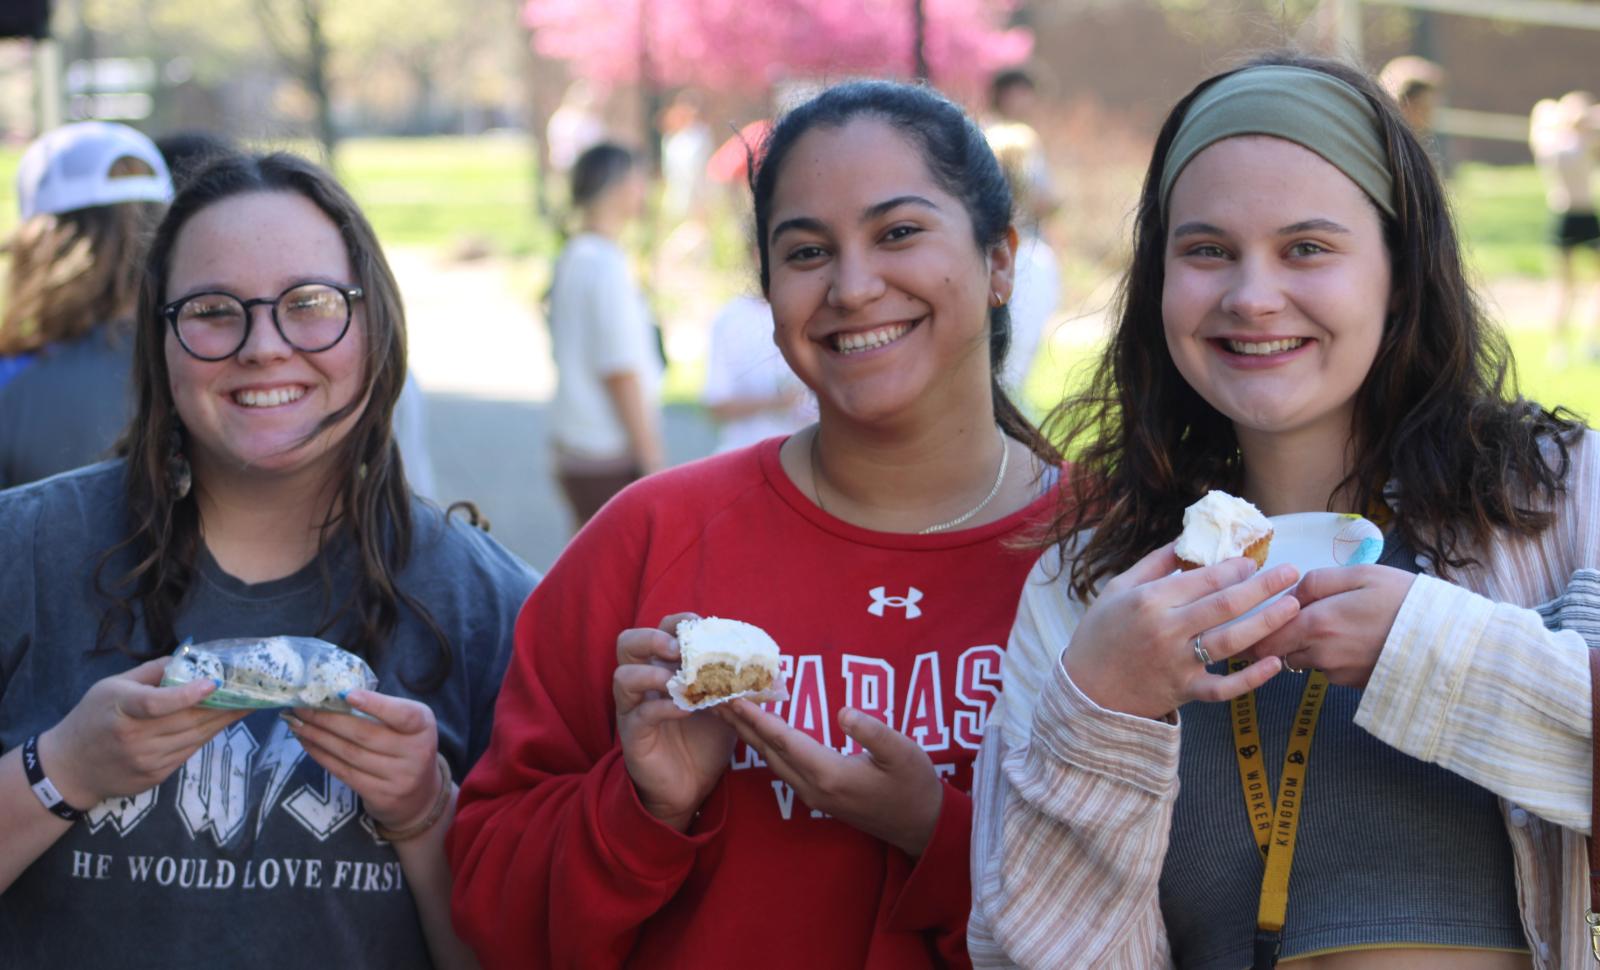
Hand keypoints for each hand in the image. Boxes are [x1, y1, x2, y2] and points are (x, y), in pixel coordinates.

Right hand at [39, 658, 249, 808]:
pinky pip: (189, 752)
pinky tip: (220, 722)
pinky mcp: (154, 776)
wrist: (70, 768)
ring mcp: (145, 760)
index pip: (156, 703)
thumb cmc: (93, 718)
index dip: (187, 694)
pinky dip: (206, 735)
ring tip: (246, 704)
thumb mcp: (111, 686)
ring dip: (223, 721)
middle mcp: (134, 738)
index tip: (215, 684)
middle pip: (188, 721)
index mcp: (121, 709)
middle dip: (225, 705)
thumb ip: (151, 672)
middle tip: (253, 691)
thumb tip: (190, 659)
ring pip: (195, 737)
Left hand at [286, 691, 441, 831]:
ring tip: (297, 724)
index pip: (402, 714)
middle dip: (327, 719)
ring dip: (318, 737)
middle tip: (301, 707)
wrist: (420, 795)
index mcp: (423, 727)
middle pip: (364, 734)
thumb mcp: (408, 726)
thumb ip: (384, 711)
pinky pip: (344, 772)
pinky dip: (322, 756)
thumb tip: (336, 696)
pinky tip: (308, 744)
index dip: (376, 705)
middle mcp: (416, 753)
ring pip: (349, 753)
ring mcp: (399, 777)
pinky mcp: (381, 795)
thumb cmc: (407, 748)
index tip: (347, 695)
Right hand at [614, 613, 734, 832]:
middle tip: (678, 649)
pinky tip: (685, 710)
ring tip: (677, 681)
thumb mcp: (728, 706)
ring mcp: (633, 708)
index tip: (698, 625)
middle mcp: (643, 683)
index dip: (676, 622)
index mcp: (663, 668)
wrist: (691, 786)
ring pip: (623, 677)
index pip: (659, 631)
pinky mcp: (634, 735)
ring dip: (651, 673)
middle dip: (651, 638)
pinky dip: (663, 708)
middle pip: (627, 643)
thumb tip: (772, 669)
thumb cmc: (705, 740)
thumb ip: (741, 685)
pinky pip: (640, 714)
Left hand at [717, 700, 941, 857]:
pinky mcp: (819, 796)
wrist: (921, 825)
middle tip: (714, 699)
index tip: (732, 697)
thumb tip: (844, 712)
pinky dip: (767, 747)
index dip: (757, 717)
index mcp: (830, 774)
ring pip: (772, 762)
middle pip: (768, 751)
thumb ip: (873, 732)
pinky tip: (761, 734)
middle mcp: (814, 787)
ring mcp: (814, 795)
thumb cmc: (915, 785)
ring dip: (750, 736)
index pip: (784, 740)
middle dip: (740, 724)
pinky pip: (783, 768)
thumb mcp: (903, 752)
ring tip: (730, 712)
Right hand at [1064, 543, 1301, 719]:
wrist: (1086, 691)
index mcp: (1149, 601)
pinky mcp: (1186, 692)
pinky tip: (1276, 663)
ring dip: (1267, 622)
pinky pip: (1225, 688)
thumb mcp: (1117, 589)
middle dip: (1263, 587)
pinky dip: (1252, 678)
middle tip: (1290, 573)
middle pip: (1225, 605)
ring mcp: (1178, 664)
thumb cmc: (1100, 634)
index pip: (1203, 580)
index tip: (1253, 561)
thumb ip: (1153, 564)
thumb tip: (1187, 539)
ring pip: (1232, 641)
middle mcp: (1167, 631)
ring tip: (1293, 606)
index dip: (1234, 568)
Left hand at [1247, 565, 1416, 687]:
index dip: (1253, 631)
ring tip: (1333, 626)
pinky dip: (1330, 657)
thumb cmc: (1404, 600)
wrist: (1448, 642)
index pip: (1264, 637)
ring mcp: (1337, 673)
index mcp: (1317, 623)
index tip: (1250, 622)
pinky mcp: (1353, 685)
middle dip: (1274, 640)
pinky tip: (1354, 641)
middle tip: (1282, 623)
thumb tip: (1288, 594)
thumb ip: (1317, 582)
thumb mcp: (1361, 575)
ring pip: (1303, 660)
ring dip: (1305, 647)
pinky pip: (1328, 669)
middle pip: (1278, 653)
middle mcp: (1320, 654)